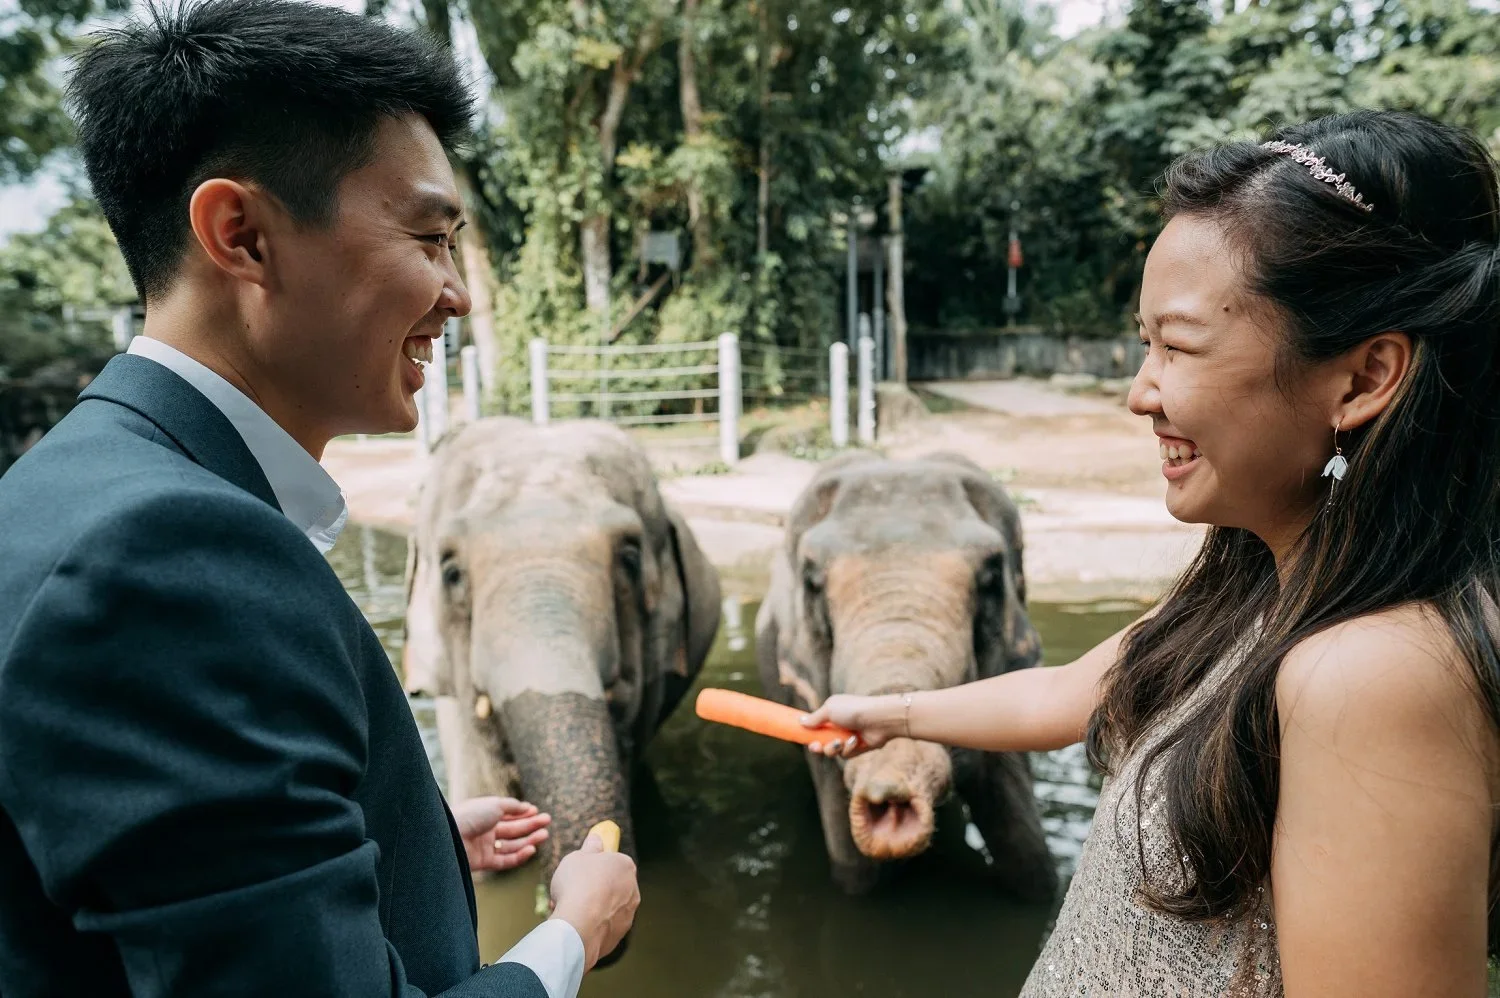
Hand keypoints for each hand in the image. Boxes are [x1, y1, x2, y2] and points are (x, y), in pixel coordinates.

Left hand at [452, 796, 550, 873]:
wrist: (450, 836)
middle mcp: (485, 830)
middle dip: (530, 825)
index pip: (508, 814)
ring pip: (511, 845)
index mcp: (485, 814)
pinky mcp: (483, 862)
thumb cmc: (471, 816)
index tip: (537, 811)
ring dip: (529, 840)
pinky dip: (519, 856)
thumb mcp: (495, 804)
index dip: (523, 813)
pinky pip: (505, 860)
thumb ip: (513, 806)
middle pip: (512, 829)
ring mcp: (484, 847)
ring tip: (544, 835)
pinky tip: (531, 849)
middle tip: (547, 821)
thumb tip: (528, 807)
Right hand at [548, 832, 639, 969]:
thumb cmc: (577, 885)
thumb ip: (590, 848)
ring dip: (590, 908)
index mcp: (626, 866)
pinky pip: (601, 927)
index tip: (580, 870)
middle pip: (610, 886)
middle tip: (570, 890)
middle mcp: (633, 890)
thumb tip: (596, 838)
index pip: (613, 862)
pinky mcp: (618, 936)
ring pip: (606, 908)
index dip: (594, 866)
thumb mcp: (577, 856)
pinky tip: (573, 926)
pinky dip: (590, 926)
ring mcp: (628, 915)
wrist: (579, 925)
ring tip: (567, 910)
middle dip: (592, 888)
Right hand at [800, 693, 906, 758]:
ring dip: (832, 748)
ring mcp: (847, 738)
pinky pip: (845, 755)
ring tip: (840, 742)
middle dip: (817, 746)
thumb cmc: (853, 710)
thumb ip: (814, 718)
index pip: (815, 726)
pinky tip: (856, 740)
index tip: (802, 738)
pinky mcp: (856, 748)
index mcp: (831, 714)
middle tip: (816, 746)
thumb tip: (801, 722)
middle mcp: (838, 726)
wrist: (879, 719)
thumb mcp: (829, 710)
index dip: (808, 734)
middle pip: (820, 742)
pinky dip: (848, 749)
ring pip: (831, 751)